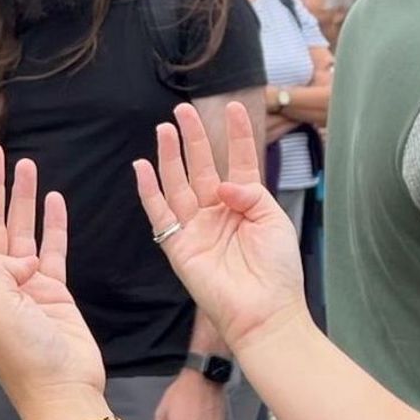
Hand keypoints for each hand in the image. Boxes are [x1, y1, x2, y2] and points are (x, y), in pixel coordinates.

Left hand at [0, 146, 106, 419]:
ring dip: (23, 198)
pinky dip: (53, 225)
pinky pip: (53, 249)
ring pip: (21, 231)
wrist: (63, 390)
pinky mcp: (55, 291)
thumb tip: (24, 258)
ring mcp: (26, 286)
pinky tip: (53, 200)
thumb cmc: (22, 356)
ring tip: (27, 164)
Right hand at [135, 102, 305, 356]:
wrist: (264, 312)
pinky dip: (149, 190)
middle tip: (183, 110)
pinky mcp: (179, 246)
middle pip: (201, 167)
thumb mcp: (274, 221)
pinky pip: (159, 213)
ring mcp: (197, 228)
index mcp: (246, 203)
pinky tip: (142, 166)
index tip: (233, 107)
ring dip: (169, 156)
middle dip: (193, 137)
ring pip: (178, 183)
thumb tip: (221, 184)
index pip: (238, 160)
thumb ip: (251, 194)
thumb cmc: (277, 270)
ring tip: (164, 129)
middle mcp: (218, 211)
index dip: (236, 134)